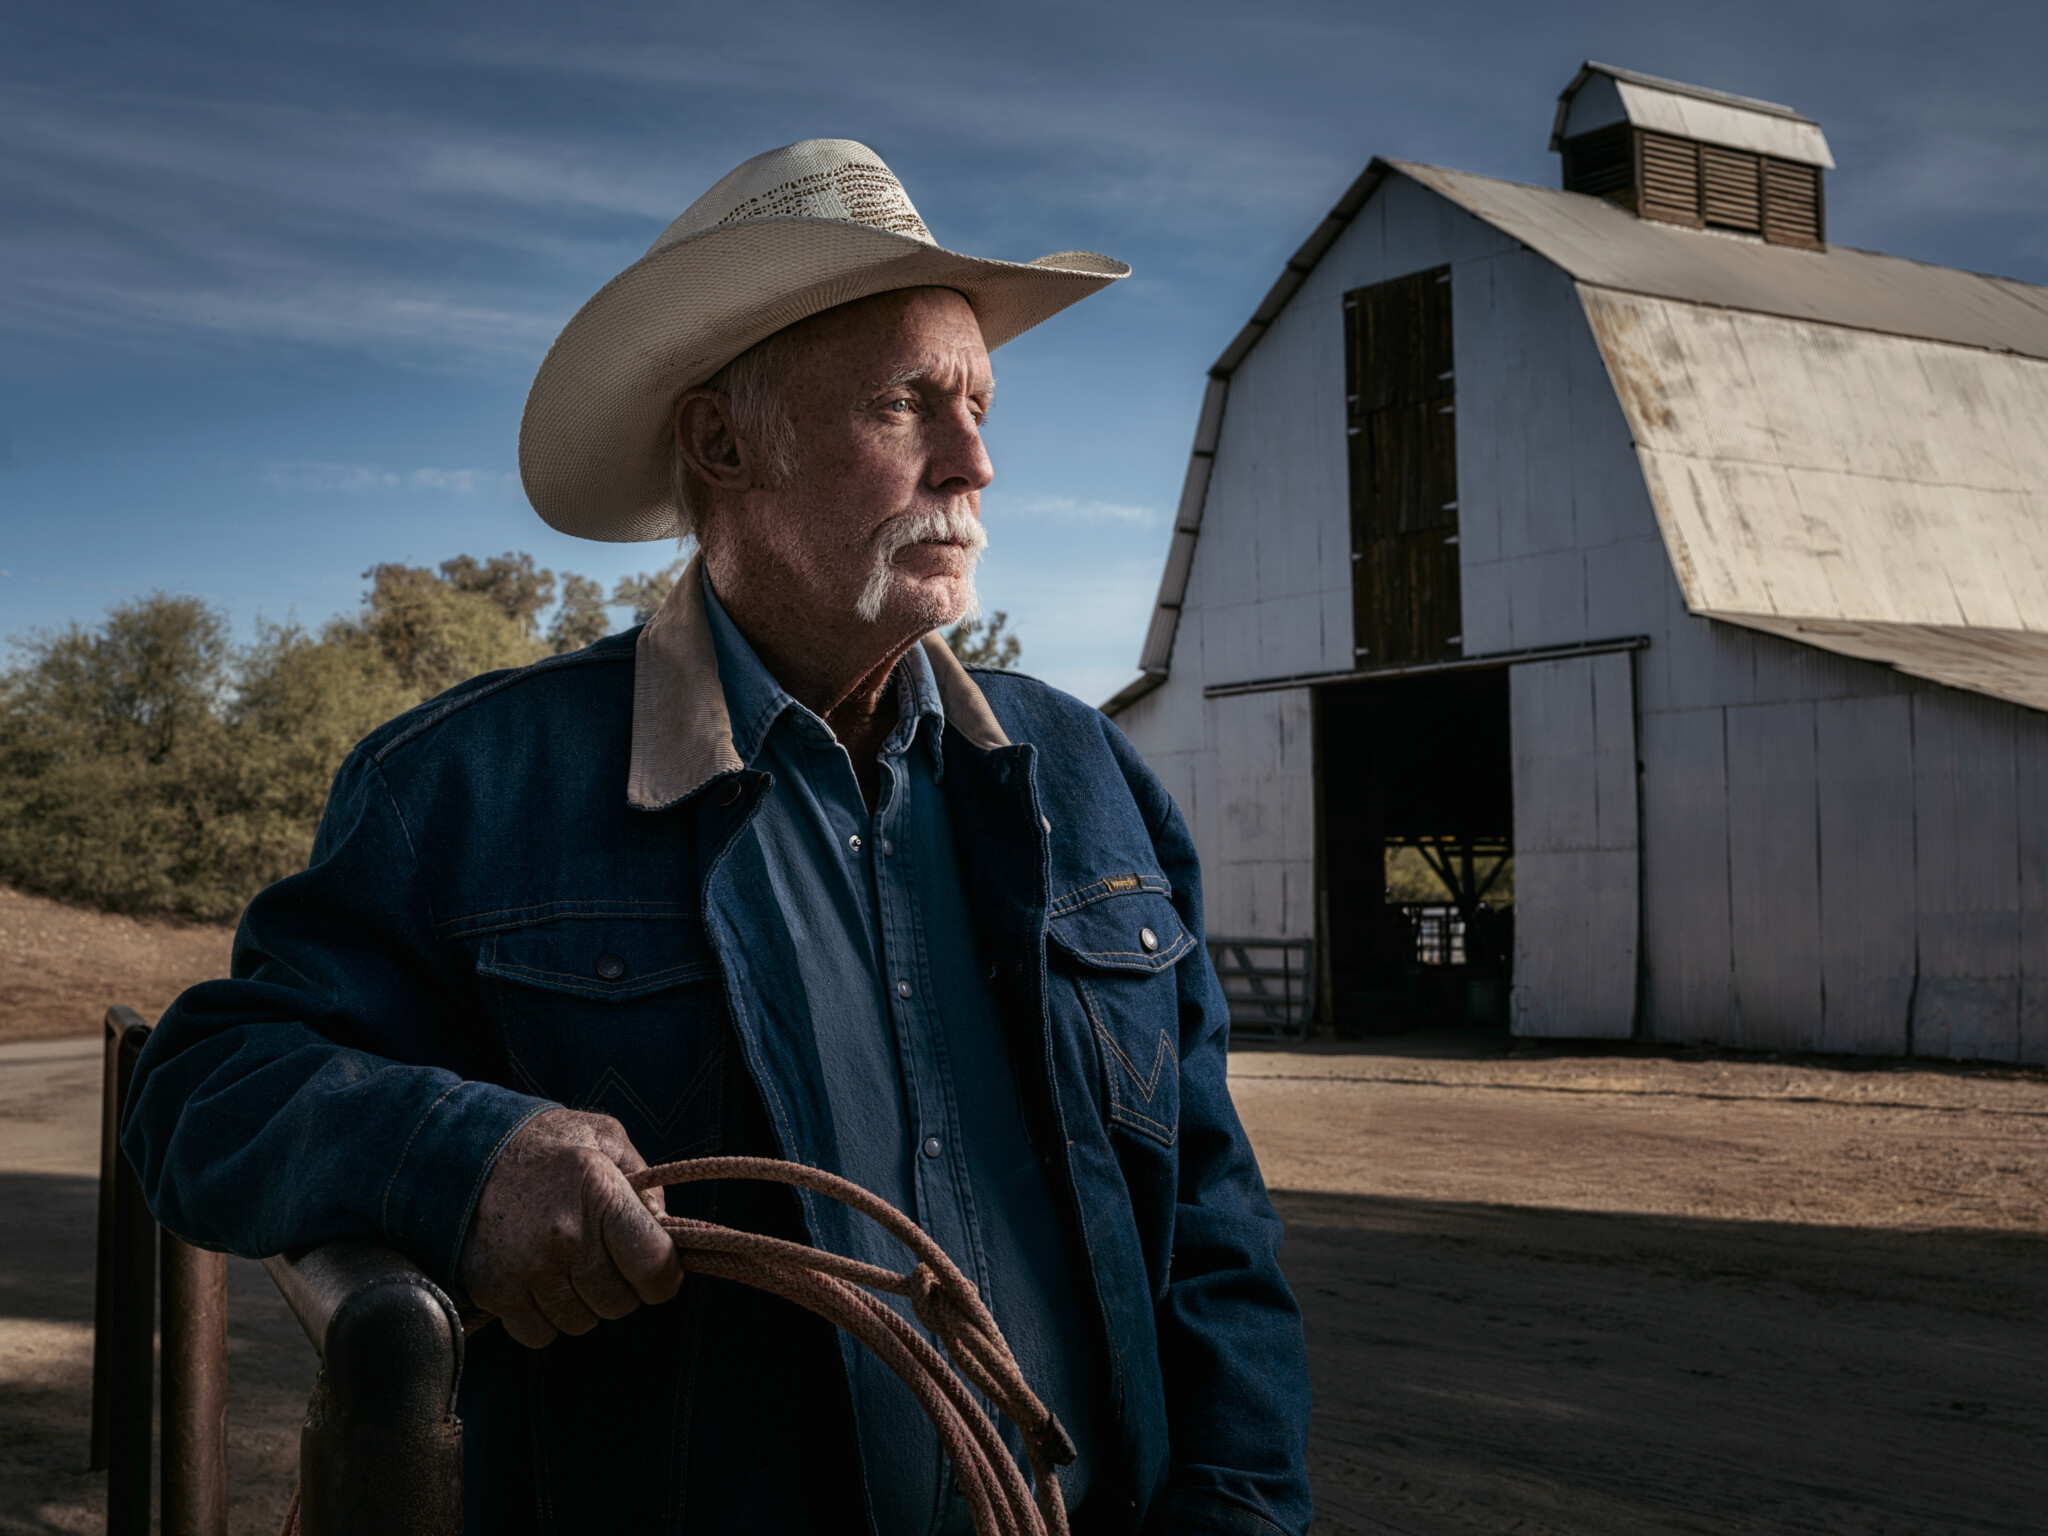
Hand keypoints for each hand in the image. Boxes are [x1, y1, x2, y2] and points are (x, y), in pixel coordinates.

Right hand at [458, 1108, 683, 1347]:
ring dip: (582, 1303)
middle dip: (620, 1287)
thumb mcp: (603, 1136)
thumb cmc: (543, 1144)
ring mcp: (526, 1267)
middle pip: (619, 1302)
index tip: (659, 1274)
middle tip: (602, 1259)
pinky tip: (538, 1282)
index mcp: (599, 1192)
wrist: (458, 1151)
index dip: (665, 1278)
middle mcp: (565, 1234)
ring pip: (581, 1322)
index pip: (654, 1265)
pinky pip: (539, 1334)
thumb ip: (645, 1180)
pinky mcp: (494, 1290)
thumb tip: (665, 1227)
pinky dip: (544, 1318)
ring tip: (566, 1265)